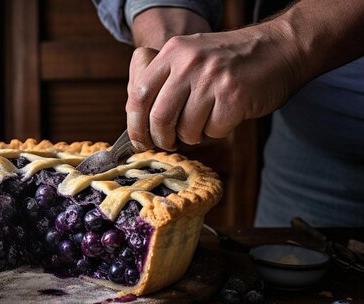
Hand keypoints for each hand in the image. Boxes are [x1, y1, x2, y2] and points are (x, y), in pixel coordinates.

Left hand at [126, 24, 300, 150]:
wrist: (281, 48)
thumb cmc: (231, 62)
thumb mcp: (191, 56)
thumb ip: (164, 82)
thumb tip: (140, 124)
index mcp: (173, 52)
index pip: (139, 95)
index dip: (136, 125)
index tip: (140, 141)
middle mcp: (190, 62)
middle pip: (159, 118)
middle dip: (162, 139)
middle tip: (169, 142)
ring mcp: (213, 79)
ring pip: (186, 129)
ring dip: (193, 135)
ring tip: (205, 122)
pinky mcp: (234, 97)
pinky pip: (213, 131)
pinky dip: (217, 131)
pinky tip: (226, 116)